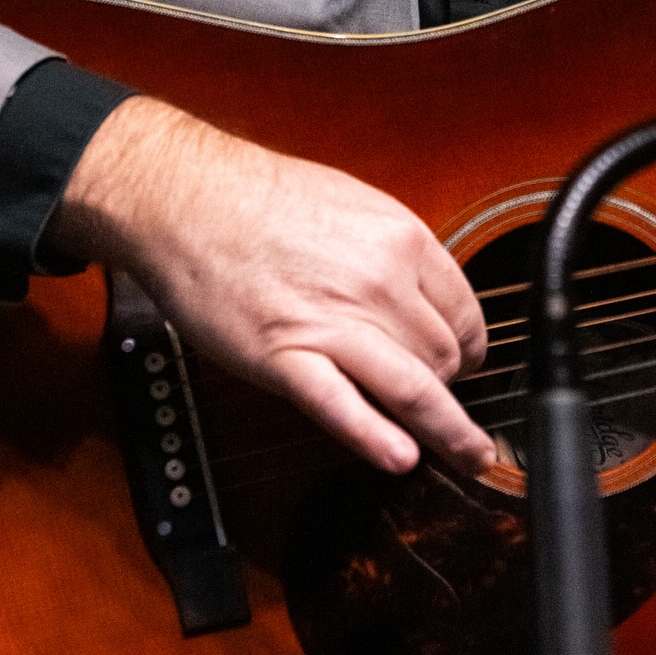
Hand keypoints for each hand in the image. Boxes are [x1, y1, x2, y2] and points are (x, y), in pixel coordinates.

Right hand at [48, 96, 493, 476]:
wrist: (186, 196)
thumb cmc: (258, 196)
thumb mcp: (351, 204)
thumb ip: (393, 251)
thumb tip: (422, 292)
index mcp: (400, 238)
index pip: (465, 313)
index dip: (469, 347)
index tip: (466, 363)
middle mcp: (378, 281)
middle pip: (444, 357)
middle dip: (449, 386)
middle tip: (441, 401)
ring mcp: (333, 322)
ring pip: (414, 391)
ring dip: (447, 431)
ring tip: (465, 454)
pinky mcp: (285, 357)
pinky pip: (344, 408)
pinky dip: (378, 439)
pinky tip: (402, 458)